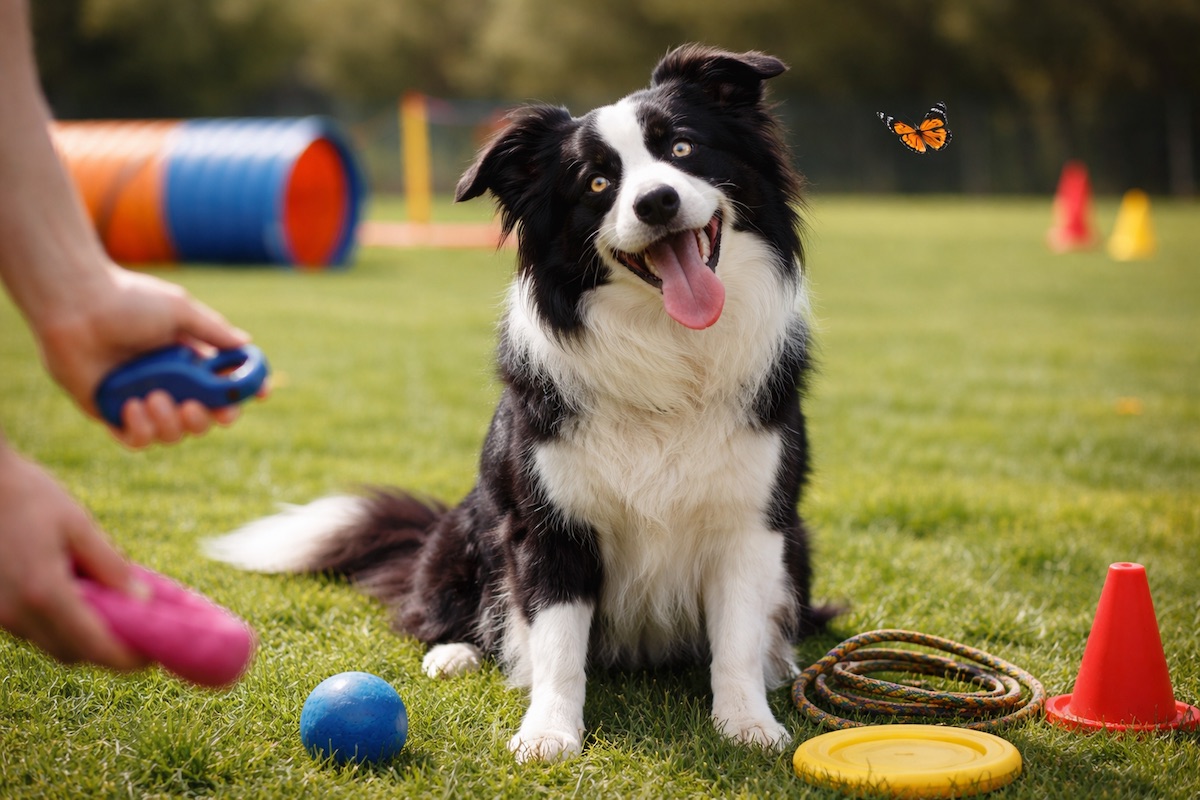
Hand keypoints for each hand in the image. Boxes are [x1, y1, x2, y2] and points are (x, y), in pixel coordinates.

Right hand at [0, 445, 146, 669]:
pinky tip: (82, 600)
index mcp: (45, 593)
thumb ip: (110, 566)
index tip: (153, 655)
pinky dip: (61, 625)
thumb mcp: (78, 524)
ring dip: (84, 638)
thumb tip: (142, 600)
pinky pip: (34, 629)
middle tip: (140, 634)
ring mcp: (0, 614)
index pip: (95, 646)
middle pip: (73, 653)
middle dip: (108, 651)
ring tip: (116, 614)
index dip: (127, 659)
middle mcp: (18, 613)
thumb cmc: (28, 496)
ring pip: (51, 644)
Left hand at [32, 264, 252, 447]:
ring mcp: (140, 400)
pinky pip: (136, 440)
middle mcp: (167, 383)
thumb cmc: (127, 300)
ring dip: (170, 424)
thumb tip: (246, 346)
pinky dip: (140, 430)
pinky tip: (134, 406)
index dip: (240, 395)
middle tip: (195, 408)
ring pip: (172, 434)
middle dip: (204, 420)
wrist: (76, 306)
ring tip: (154, 399)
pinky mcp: (111, 413)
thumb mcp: (180, 311)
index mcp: (187, 361)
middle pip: (202, 419)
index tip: (257, 396)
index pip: (222, 388)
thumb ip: (214, 332)